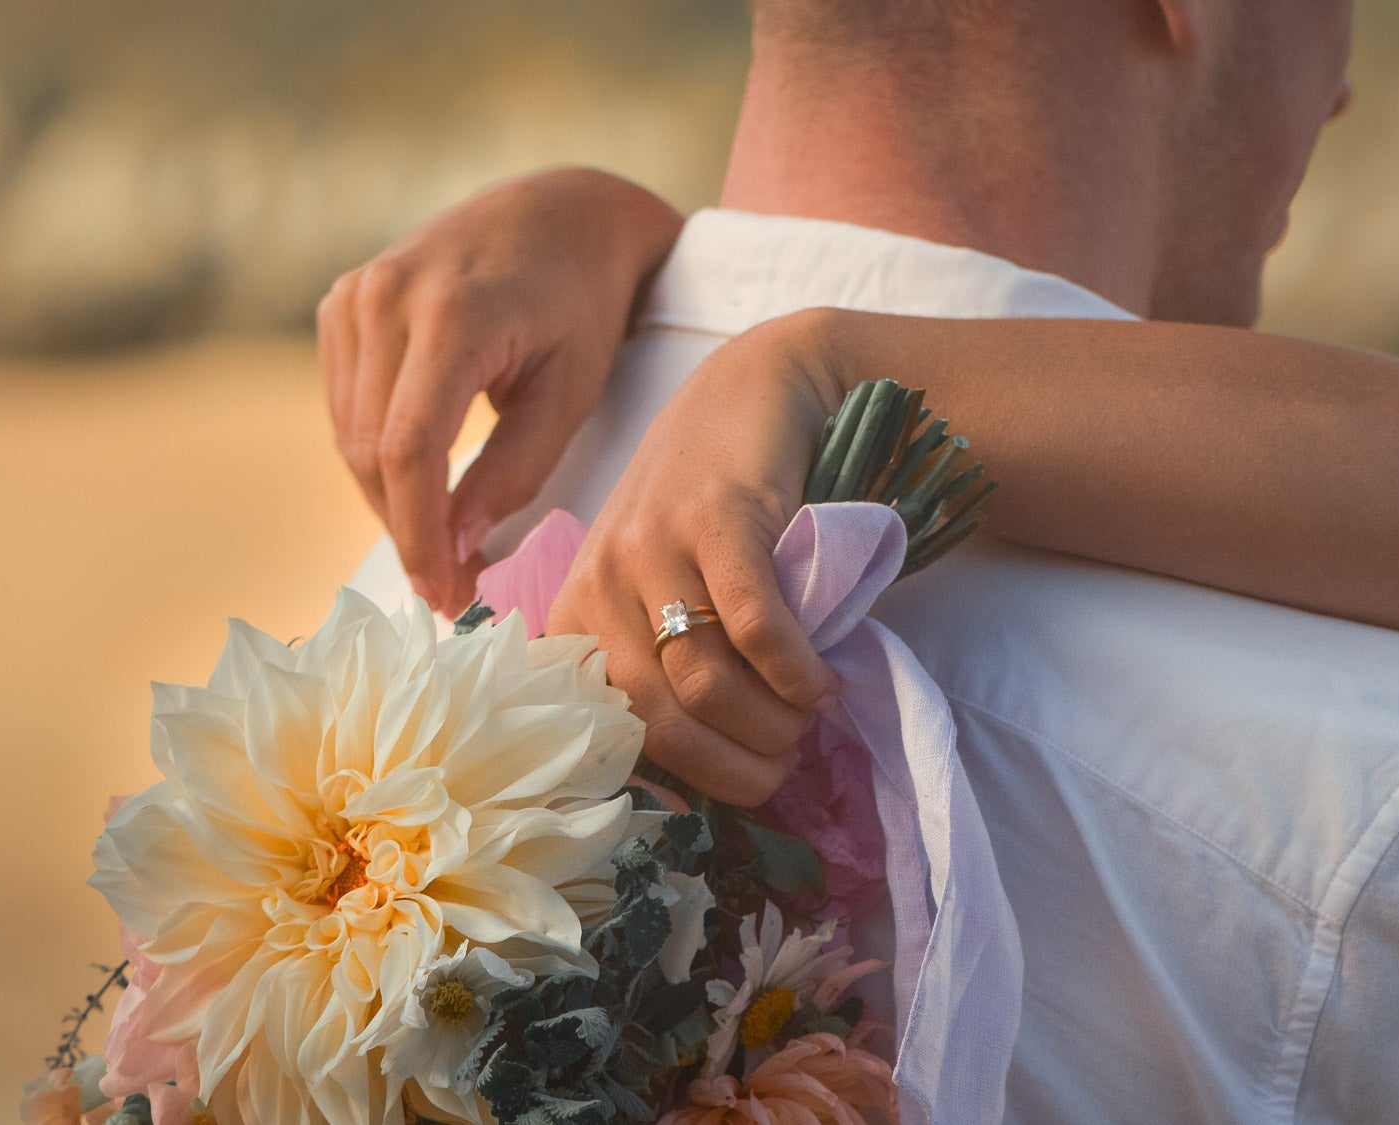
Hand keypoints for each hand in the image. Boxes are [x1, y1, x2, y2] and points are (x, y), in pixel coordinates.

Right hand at [319, 167, 682, 615]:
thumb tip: (457, 547)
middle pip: (372, 450)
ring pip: (349, 436)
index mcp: (453, 314)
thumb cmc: (583, 305)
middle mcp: (386, 297)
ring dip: (390, 500)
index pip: (409, 449)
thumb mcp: (570, 393)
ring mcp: (354, 294)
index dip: (419, 534)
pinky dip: (377, 455)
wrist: (562, 211)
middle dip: (407, 530)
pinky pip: (343, 405)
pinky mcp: (341, 302)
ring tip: (442, 544)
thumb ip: (513, 472)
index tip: (445, 594)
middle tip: (450, 589)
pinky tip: (422, 483)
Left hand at [547, 310, 856, 803]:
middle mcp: (601, 580)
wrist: (754, 390)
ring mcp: (653, 547)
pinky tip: (820, 683)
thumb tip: (701, 775)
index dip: (684, 773)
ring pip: (703, 678)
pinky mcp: (714, 519)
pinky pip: (752, 624)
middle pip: (662, 714)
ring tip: (808, 720)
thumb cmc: (713, 504)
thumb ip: (665, 657)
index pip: (614, 727)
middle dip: (733, 761)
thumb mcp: (666, 581)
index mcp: (578, 611)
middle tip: (785, 764)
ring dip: (767, 722)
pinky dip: (791, 671)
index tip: (739, 782)